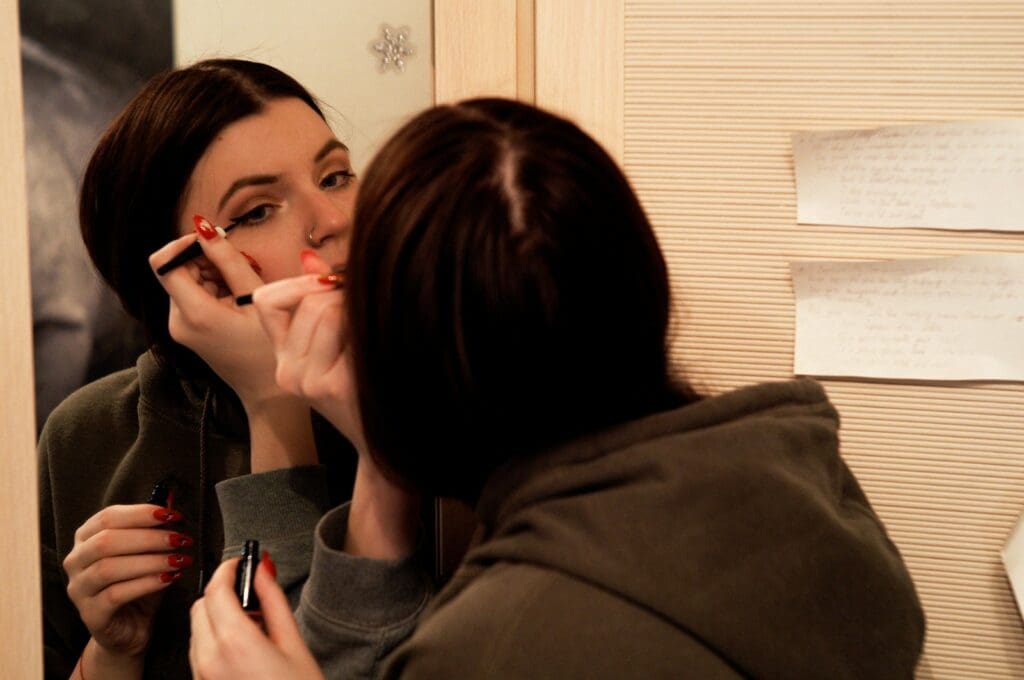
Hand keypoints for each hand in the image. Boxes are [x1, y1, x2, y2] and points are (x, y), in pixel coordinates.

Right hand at [63, 504, 190, 656]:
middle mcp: (76, 561)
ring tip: (179, 559)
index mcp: (86, 538)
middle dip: (149, 538)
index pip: (108, 517)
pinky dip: (145, 583)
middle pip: (107, 541)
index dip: (140, 513)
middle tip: (180, 539)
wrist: (130, 628)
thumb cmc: (138, 583)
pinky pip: (115, 595)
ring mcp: (79, 589)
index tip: (172, 515)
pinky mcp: (90, 614)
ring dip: (150, 561)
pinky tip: (169, 578)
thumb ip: (155, 529)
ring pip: (109, 569)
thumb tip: (170, 501)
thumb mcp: (149, 553)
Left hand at [148, 231, 281, 410]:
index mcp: (193, 313)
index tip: (213, 242)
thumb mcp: (255, 298)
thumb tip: (204, 228)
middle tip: (241, 271)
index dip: (184, 244)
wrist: (268, 392)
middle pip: (178, 270)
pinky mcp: (187, 330)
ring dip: (214, 276)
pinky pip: (194, 296)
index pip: (163, 262)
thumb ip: (228, 260)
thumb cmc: (268, 348)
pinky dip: (214, 290)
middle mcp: (177, 320)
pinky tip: (237, 302)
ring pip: (188, 281)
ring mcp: (180, 327)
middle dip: (207, 262)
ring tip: (243, 291)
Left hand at [189, 555, 323, 679]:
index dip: (229, 568)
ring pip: (197, 628)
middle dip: (221, 591)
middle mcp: (210, 659)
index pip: (216, 589)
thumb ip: (273, 600)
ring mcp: (202, 676)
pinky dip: (214, 638)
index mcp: (234, 642)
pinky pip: (200, 651)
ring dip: (216, 615)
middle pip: (200, 606)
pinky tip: (244, 646)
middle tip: (250, 590)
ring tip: (253, 623)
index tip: (241, 562)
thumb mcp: (293, 642)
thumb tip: (263, 570)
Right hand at [251, 252, 420, 559]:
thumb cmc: (365, 391)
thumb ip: (317, 304)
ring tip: (373, 328)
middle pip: (308, 300)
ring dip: (357, 308)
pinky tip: (381, 346)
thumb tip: (310, 258)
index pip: (266, 300)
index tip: (329, 285)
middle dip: (341, 294)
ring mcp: (310, 380)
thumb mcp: (334, 349)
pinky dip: (370, 326)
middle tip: (366, 308)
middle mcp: (288, 372)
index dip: (297, 283)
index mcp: (282, 360)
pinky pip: (351, 329)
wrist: (386, 444)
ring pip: (327, 309)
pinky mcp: (337, 385)